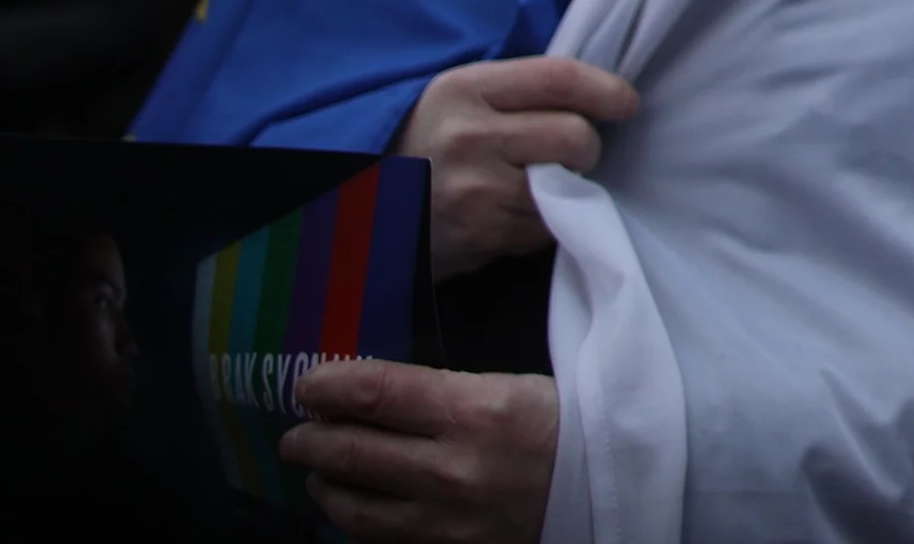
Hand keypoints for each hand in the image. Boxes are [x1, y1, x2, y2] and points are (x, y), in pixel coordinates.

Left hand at [283, 360, 555, 543]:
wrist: (614, 487)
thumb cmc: (564, 424)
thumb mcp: (509, 386)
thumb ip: (439, 390)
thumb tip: (368, 393)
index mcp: (475, 410)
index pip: (374, 392)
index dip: (327, 385)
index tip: (308, 384)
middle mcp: (454, 469)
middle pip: (350, 451)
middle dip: (310, 439)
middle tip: (298, 433)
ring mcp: (449, 522)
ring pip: (354, 508)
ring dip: (325, 485)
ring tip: (321, 472)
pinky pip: (381, 541)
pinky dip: (357, 523)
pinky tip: (356, 507)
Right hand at [393, 55, 638, 279]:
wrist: (368, 210)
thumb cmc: (430, 145)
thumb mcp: (460, 99)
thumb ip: (520, 91)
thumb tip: (600, 93)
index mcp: (464, 89)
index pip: (558, 77)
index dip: (605, 89)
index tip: (626, 102)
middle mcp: (468, 136)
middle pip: (575, 134)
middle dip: (586, 144)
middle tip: (571, 150)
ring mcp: (475, 190)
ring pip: (569, 184)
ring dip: (571, 185)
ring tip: (542, 180)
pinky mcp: (484, 234)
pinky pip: (550, 225)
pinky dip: (551, 220)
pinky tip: (522, 211)